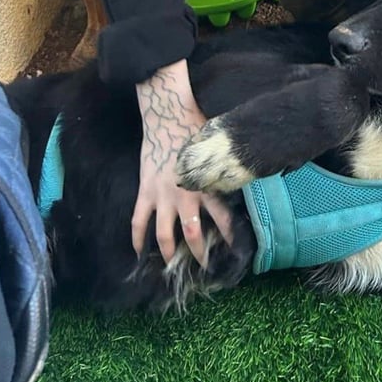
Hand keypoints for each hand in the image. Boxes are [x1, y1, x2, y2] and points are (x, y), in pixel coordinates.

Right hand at [133, 59, 233, 265]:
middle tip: (204, 266)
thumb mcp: (218, 152)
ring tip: (172, 266)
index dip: (230, 236)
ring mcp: (162, 196)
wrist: (168, 115)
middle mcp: (186, 196)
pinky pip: (138, 221)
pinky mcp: (145, 192)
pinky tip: (139, 252)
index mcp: (207, 187)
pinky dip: (137, 238)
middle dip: (199, 253)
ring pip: (164, 234)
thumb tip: (244, 173)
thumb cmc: (197, 128)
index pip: (223, 218)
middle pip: (193, 234)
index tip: (236, 249)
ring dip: (169, 253)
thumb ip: (225, 169)